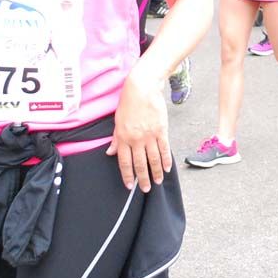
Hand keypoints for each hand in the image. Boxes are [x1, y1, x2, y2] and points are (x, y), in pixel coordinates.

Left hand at [107, 70, 170, 192]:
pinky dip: (166, 160)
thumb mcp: (117, 120)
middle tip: (145, 189)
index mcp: (123, 138)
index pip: (124, 162)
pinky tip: (167, 168)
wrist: (143, 88)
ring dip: (155, 172)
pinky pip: (164, 149)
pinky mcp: (161, 131)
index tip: (129, 185)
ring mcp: (150, 136)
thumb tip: (111, 153)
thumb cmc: (129, 102)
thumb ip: (115, 138)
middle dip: (143, 178)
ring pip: (153, 159)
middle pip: (140, 164)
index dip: (127, 175)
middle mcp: (136, 139)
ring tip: (158, 181)